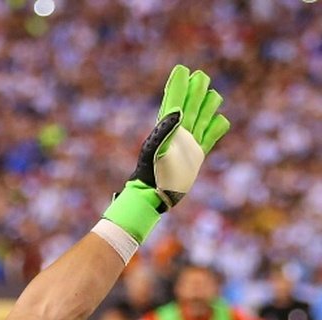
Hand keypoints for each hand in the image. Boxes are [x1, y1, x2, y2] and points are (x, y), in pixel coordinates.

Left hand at [103, 65, 230, 242]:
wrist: (155, 194)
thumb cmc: (152, 173)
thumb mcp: (157, 149)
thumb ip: (167, 129)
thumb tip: (177, 110)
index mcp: (168, 128)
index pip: (175, 102)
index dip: (178, 87)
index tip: (181, 71)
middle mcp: (180, 133)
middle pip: (191, 107)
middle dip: (196, 91)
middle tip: (201, 76)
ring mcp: (190, 143)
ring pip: (203, 119)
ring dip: (208, 106)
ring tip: (212, 95)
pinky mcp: (197, 155)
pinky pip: (210, 138)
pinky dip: (217, 129)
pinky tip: (221, 121)